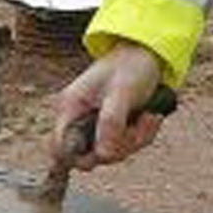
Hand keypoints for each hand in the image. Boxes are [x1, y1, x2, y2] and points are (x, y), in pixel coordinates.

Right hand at [51, 42, 167, 169]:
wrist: (148, 54)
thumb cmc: (131, 66)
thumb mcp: (122, 92)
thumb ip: (111, 123)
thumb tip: (103, 156)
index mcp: (71, 107)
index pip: (60, 148)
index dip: (78, 158)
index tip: (105, 151)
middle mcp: (80, 119)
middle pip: (91, 156)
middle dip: (119, 146)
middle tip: (138, 127)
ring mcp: (96, 126)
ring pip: (112, 153)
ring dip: (135, 139)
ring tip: (150, 117)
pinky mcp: (113, 129)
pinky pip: (126, 146)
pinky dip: (142, 135)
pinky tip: (151, 117)